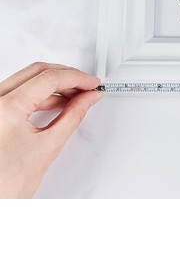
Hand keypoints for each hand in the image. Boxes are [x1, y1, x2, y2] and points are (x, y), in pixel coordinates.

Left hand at [0, 62, 101, 197]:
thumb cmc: (5, 185)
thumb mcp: (47, 147)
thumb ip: (72, 116)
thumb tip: (87, 99)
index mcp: (6, 108)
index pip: (49, 79)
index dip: (76, 78)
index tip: (91, 83)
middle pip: (37, 72)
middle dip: (66, 77)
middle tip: (87, 86)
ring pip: (27, 79)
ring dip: (54, 84)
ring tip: (76, 95)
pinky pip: (18, 92)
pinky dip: (40, 94)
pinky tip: (57, 102)